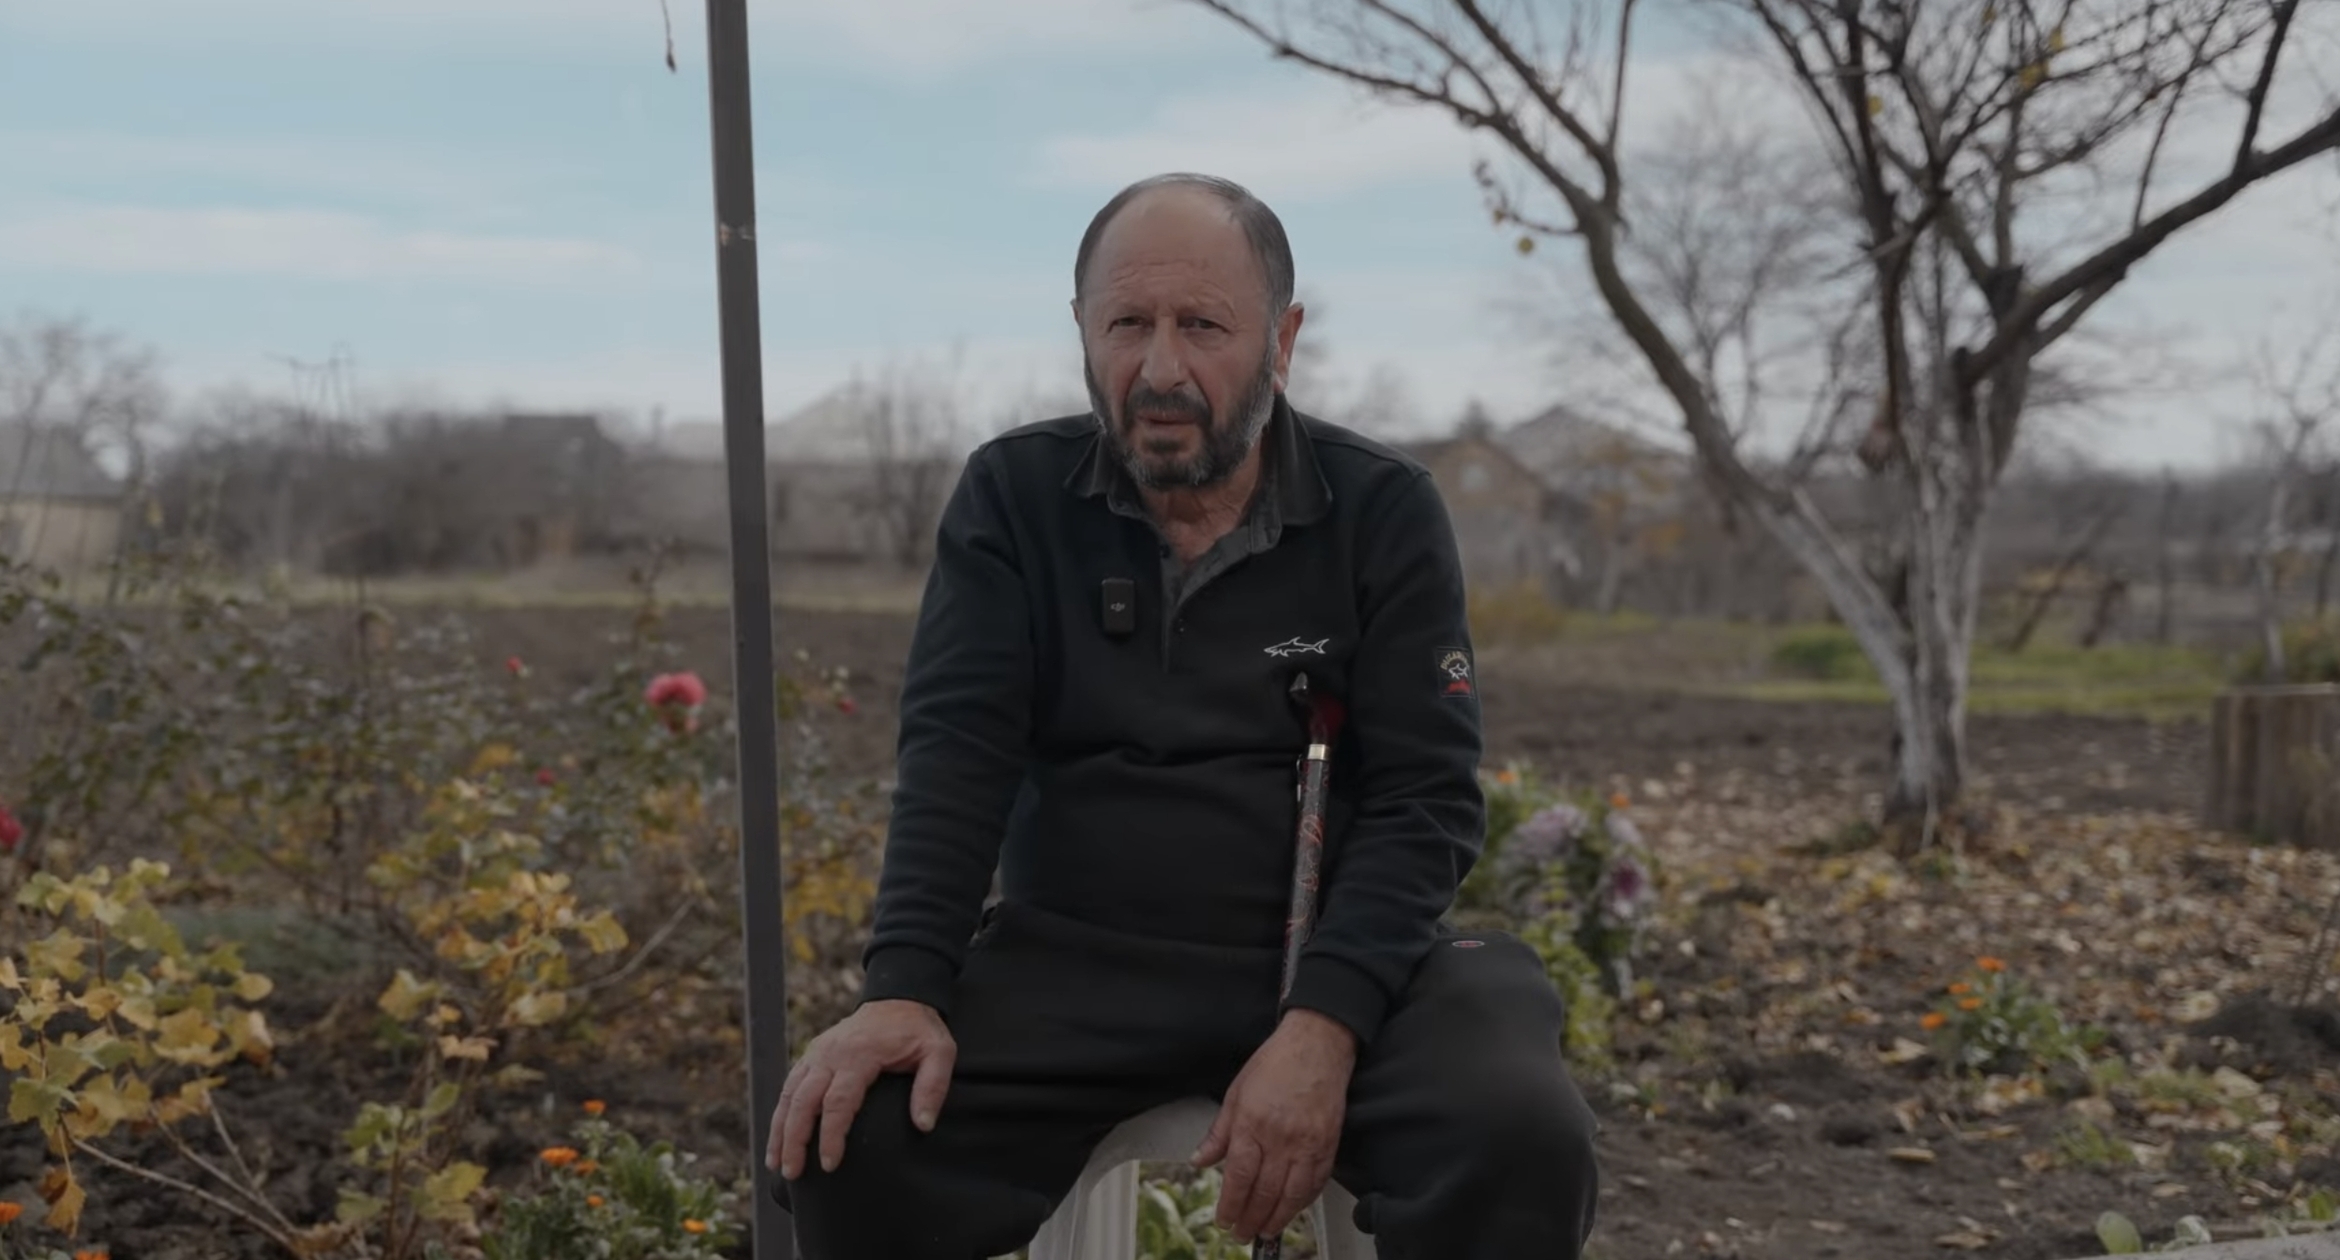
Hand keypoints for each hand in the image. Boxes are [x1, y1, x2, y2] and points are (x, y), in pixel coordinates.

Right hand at [768, 998, 955, 1180]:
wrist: (898, 998)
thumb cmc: (919, 1030)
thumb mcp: (939, 1052)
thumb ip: (932, 1086)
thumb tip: (923, 1125)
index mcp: (860, 1054)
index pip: (838, 1101)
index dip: (831, 1135)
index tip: (830, 1165)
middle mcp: (831, 1053)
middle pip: (804, 1101)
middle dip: (795, 1139)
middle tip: (792, 1173)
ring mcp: (818, 1053)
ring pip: (790, 1094)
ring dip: (780, 1130)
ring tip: (777, 1164)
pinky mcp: (812, 1055)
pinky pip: (790, 1086)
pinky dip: (781, 1113)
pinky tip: (778, 1137)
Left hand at [1192, 1008, 1356, 1243]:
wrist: (1317, 1045)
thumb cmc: (1276, 1063)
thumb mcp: (1236, 1093)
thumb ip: (1219, 1132)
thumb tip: (1199, 1159)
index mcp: (1252, 1123)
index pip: (1238, 1177)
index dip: (1231, 1205)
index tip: (1224, 1220)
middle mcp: (1280, 1137)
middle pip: (1264, 1191)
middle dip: (1251, 1219)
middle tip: (1241, 1233)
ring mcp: (1308, 1143)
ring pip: (1292, 1194)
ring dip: (1278, 1218)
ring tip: (1265, 1231)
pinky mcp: (1329, 1144)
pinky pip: (1317, 1182)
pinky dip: (1304, 1201)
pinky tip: (1293, 1209)